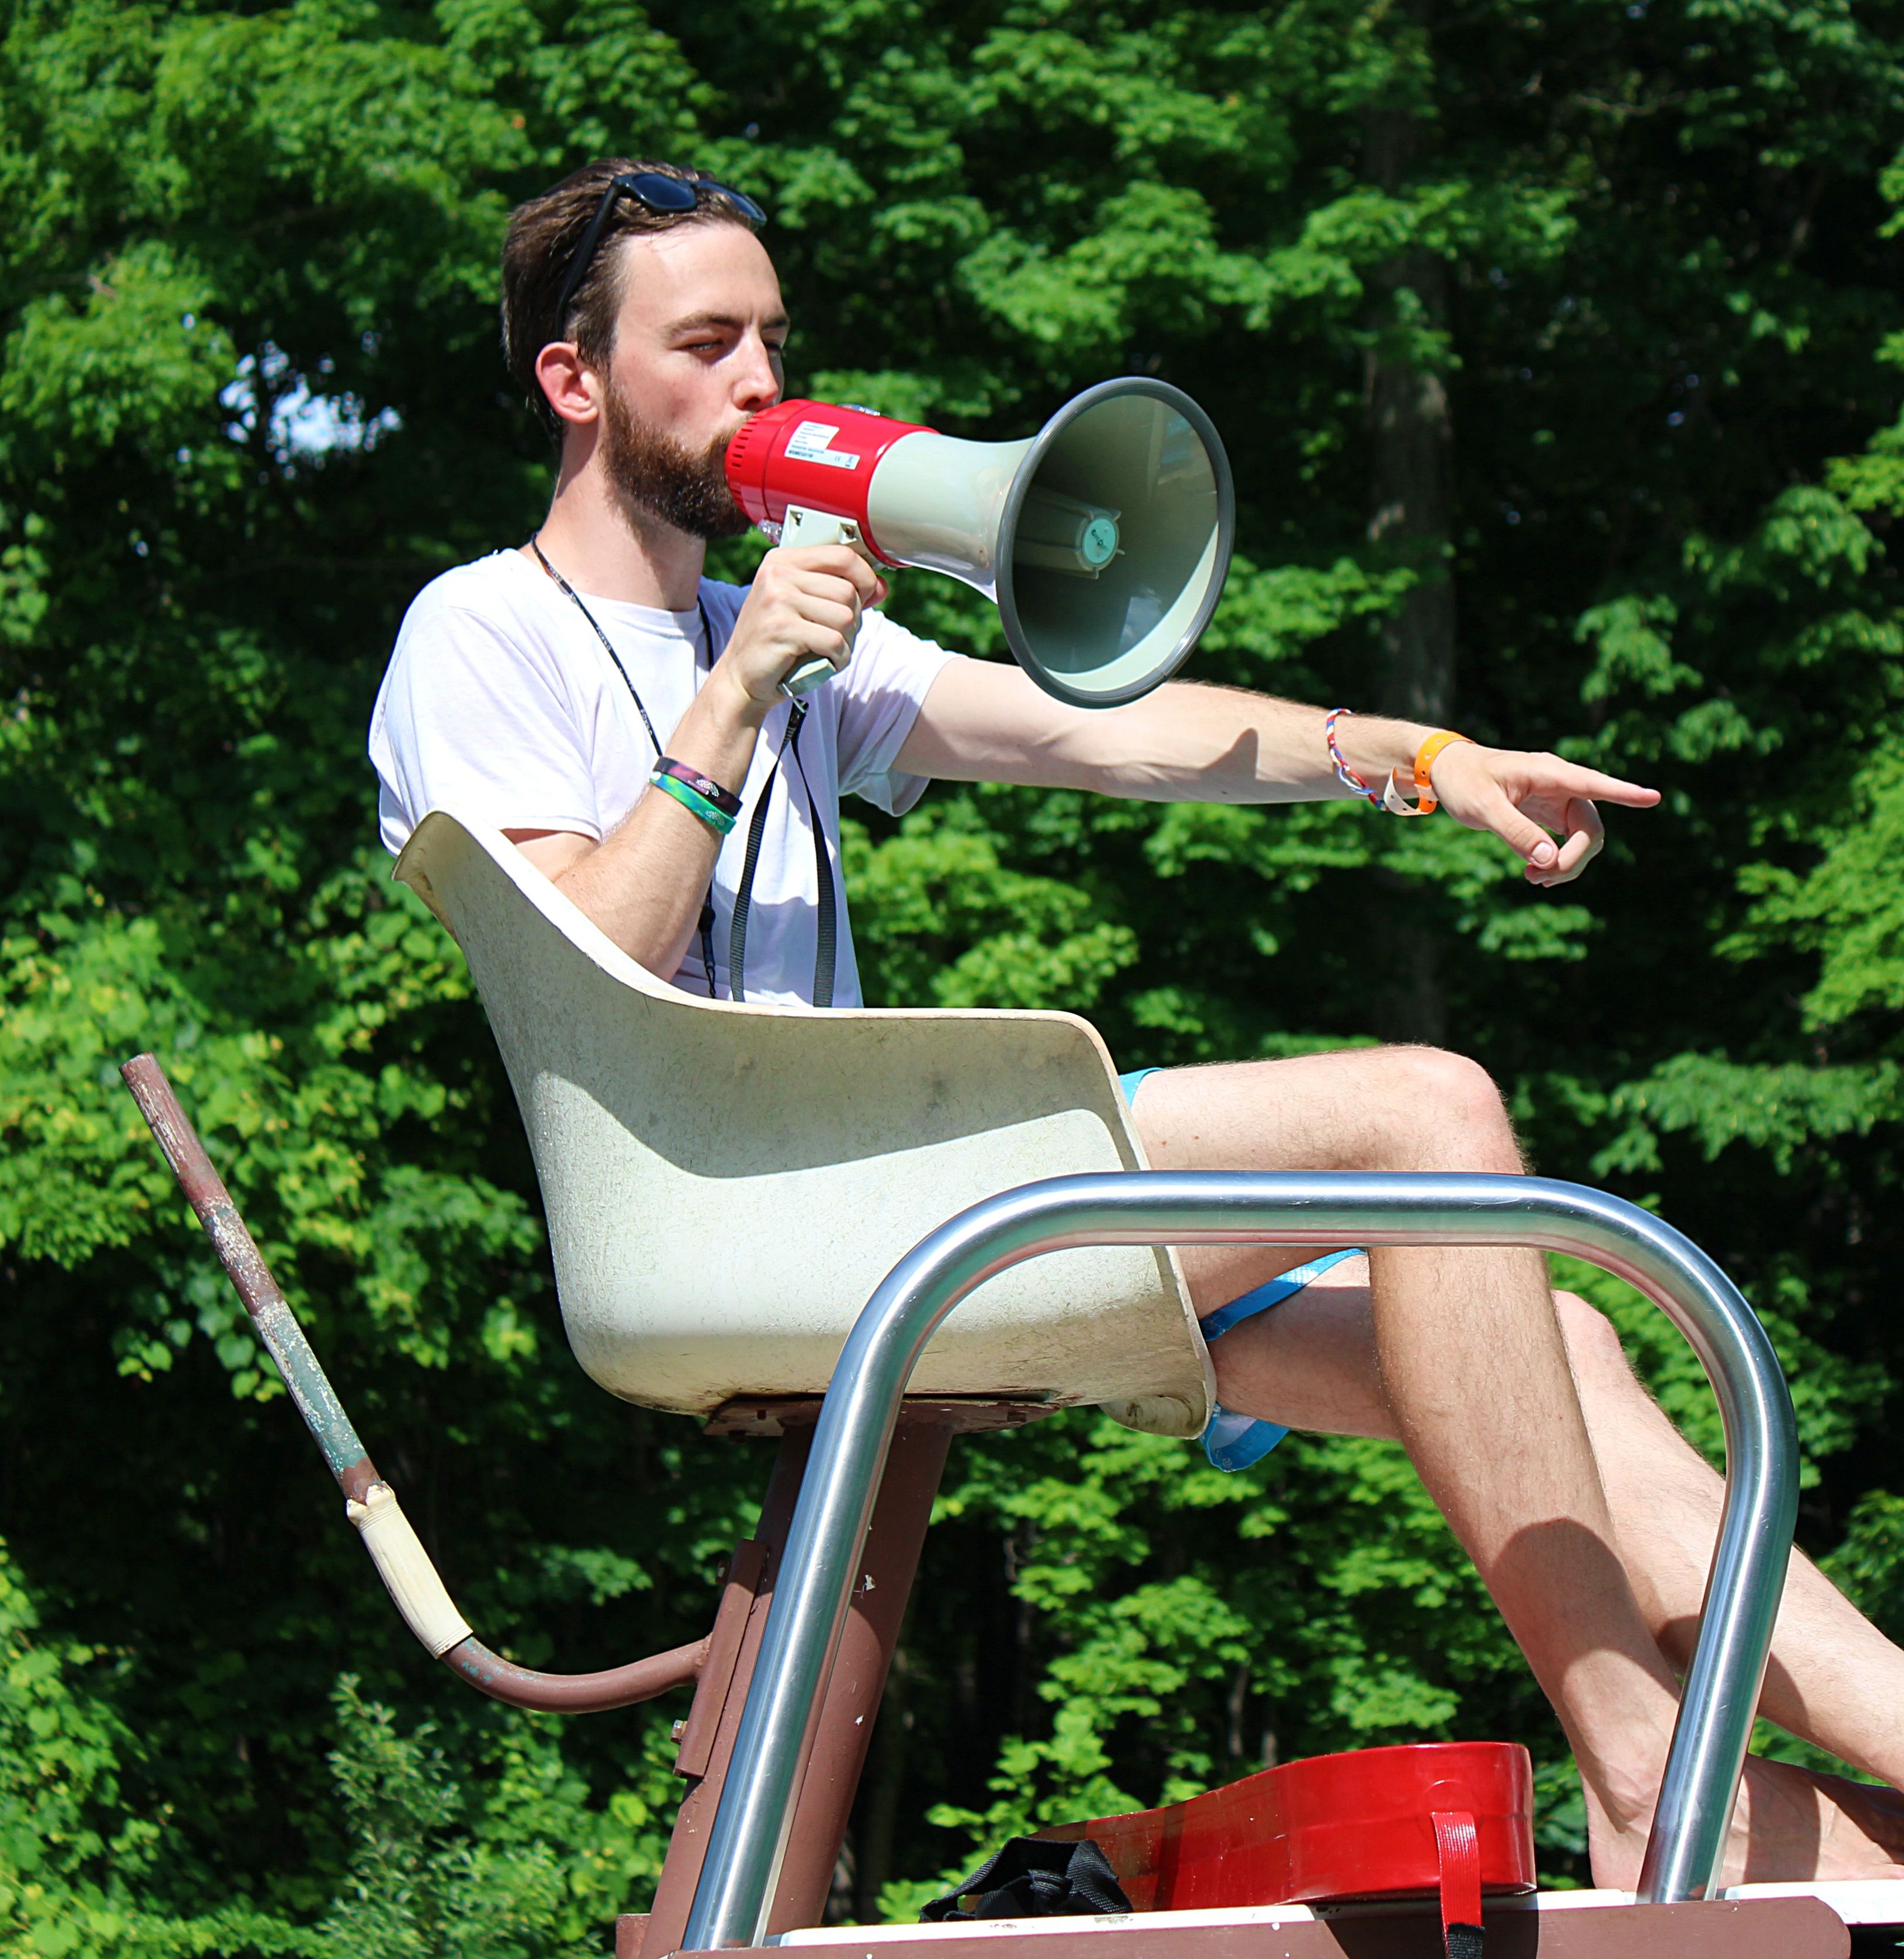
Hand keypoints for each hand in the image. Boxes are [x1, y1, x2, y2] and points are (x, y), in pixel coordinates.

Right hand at [718, 544, 888, 707]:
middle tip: (836, 636)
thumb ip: (839, 591)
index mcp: (783, 560)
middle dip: (854, 619)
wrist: (741, 677)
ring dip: (846, 641)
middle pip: (849, 591)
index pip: (843, 555)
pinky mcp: (781, 628)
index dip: (865, 578)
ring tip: (828, 649)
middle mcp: (778, 574)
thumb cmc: (777, 641)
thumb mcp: (805, 606)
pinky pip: (834, 640)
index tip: (865, 597)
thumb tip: (881, 585)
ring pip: (845, 616)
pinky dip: (838, 657)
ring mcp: (778, 600)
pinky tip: (824, 661)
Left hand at [1427, 743, 1659, 886]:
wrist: (1446, 772)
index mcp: (1550, 774)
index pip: (1594, 784)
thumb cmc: (1463, 781)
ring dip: (1566, 866)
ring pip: (1582, 840)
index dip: (1624, 793)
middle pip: (1590, 829)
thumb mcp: (1483, 808)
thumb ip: (1515, 832)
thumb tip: (1549, 860)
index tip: (1653, 798)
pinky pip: (1566, 843)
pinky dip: (1556, 862)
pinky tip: (1533, 874)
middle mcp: (1560, 786)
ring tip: (1532, 880)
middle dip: (1573, 860)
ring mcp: (1556, 801)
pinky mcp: (1547, 815)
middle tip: (1539, 880)